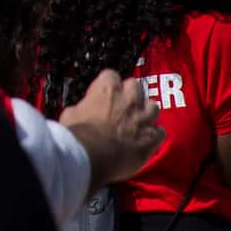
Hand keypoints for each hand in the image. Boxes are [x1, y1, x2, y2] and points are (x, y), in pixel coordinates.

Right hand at [60, 69, 163, 188]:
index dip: (107, 84)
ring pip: (153, 106)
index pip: (111, 74)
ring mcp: (143, 118)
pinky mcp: (152, 138)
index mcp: (107, 90)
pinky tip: (147, 139)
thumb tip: (84, 109)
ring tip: (138, 121)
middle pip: (136, 85)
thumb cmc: (78, 133)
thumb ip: (82, 106)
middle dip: (130, 94)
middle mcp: (129, 100)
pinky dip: (154, 134)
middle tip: (122, 105)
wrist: (92, 156)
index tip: (102, 94)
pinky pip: (160, 131)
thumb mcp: (70, 113)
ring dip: (146, 112)